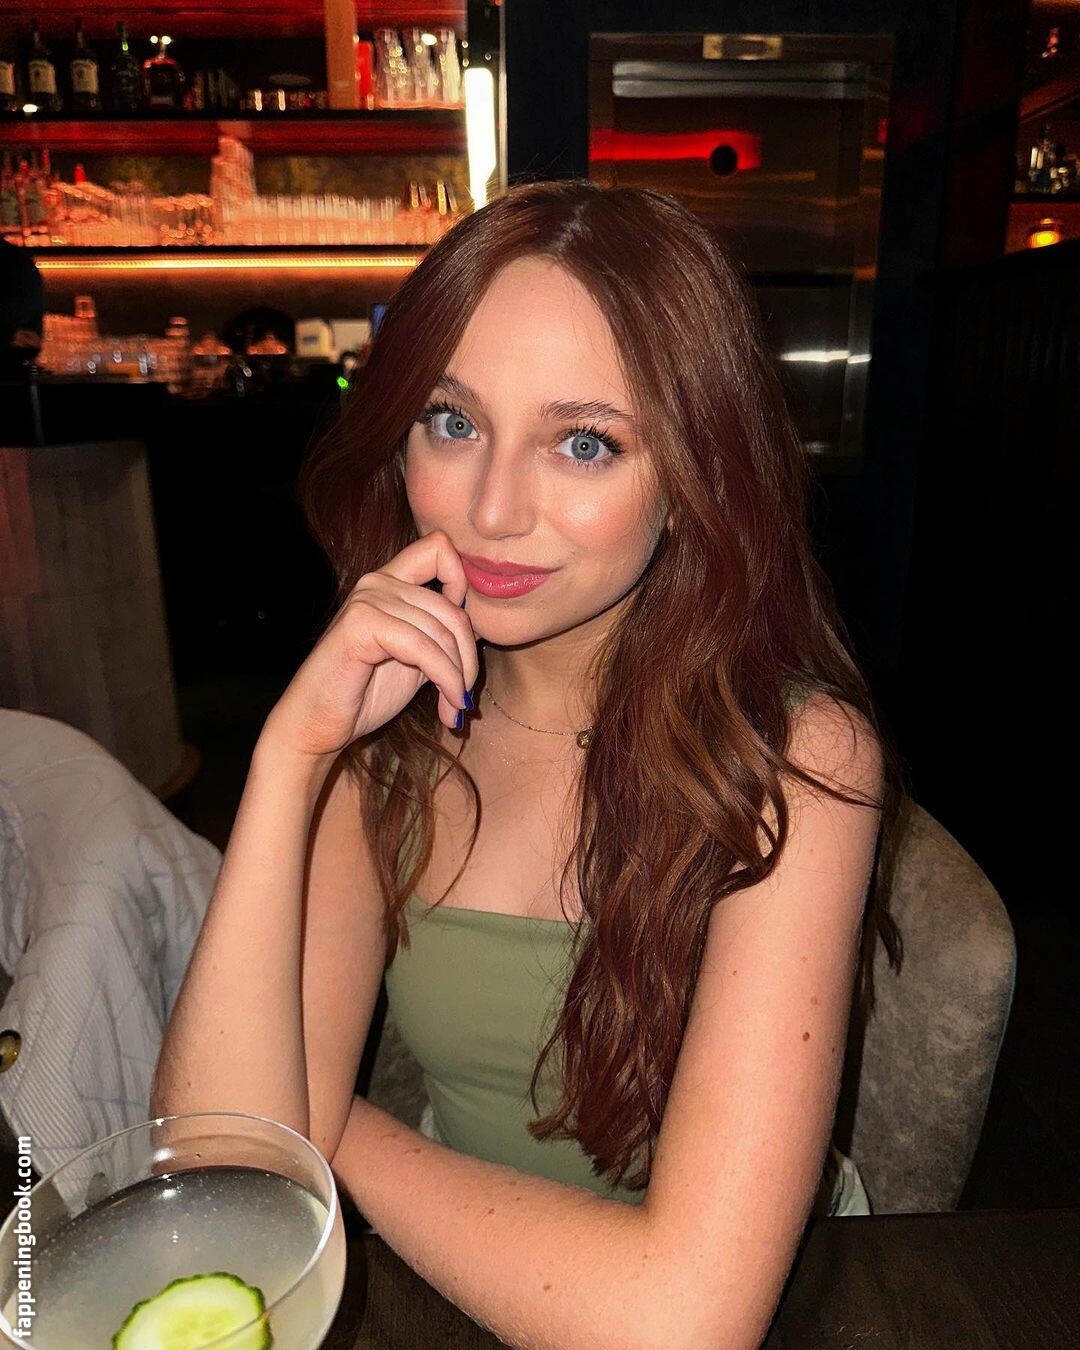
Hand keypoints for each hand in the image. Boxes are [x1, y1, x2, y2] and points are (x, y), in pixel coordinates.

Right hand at [260, 530, 476, 763]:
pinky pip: (423, 647)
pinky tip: (447, 707)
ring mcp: (367, 599)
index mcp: (390, 582)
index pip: (438, 548)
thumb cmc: (364, 694)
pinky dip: (444, 679)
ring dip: (458, 677)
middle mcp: (378, 582)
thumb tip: (478, 629)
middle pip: (453, 606)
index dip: (462, 583)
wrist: (318, 725)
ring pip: (442, 630)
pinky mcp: (360, 624)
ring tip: (454, 706)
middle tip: (464, 696)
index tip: (465, 635)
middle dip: (468, 658)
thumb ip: (439, 635)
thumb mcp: (415, 659)